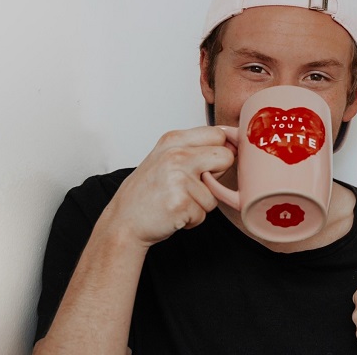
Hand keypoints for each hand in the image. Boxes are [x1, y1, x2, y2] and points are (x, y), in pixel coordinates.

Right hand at [100, 126, 234, 247]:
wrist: (122, 222)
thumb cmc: (147, 192)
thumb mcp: (166, 157)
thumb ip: (195, 148)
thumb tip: (233, 145)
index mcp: (173, 140)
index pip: (218, 135)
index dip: (220, 151)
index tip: (210, 164)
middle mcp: (176, 155)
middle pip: (226, 157)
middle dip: (216, 175)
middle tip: (192, 185)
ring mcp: (178, 178)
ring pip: (216, 193)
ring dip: (201, 203)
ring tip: (177, 201)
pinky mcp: (182, 202)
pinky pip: (205, 212)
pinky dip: (193, 218)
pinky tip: (174, 213)